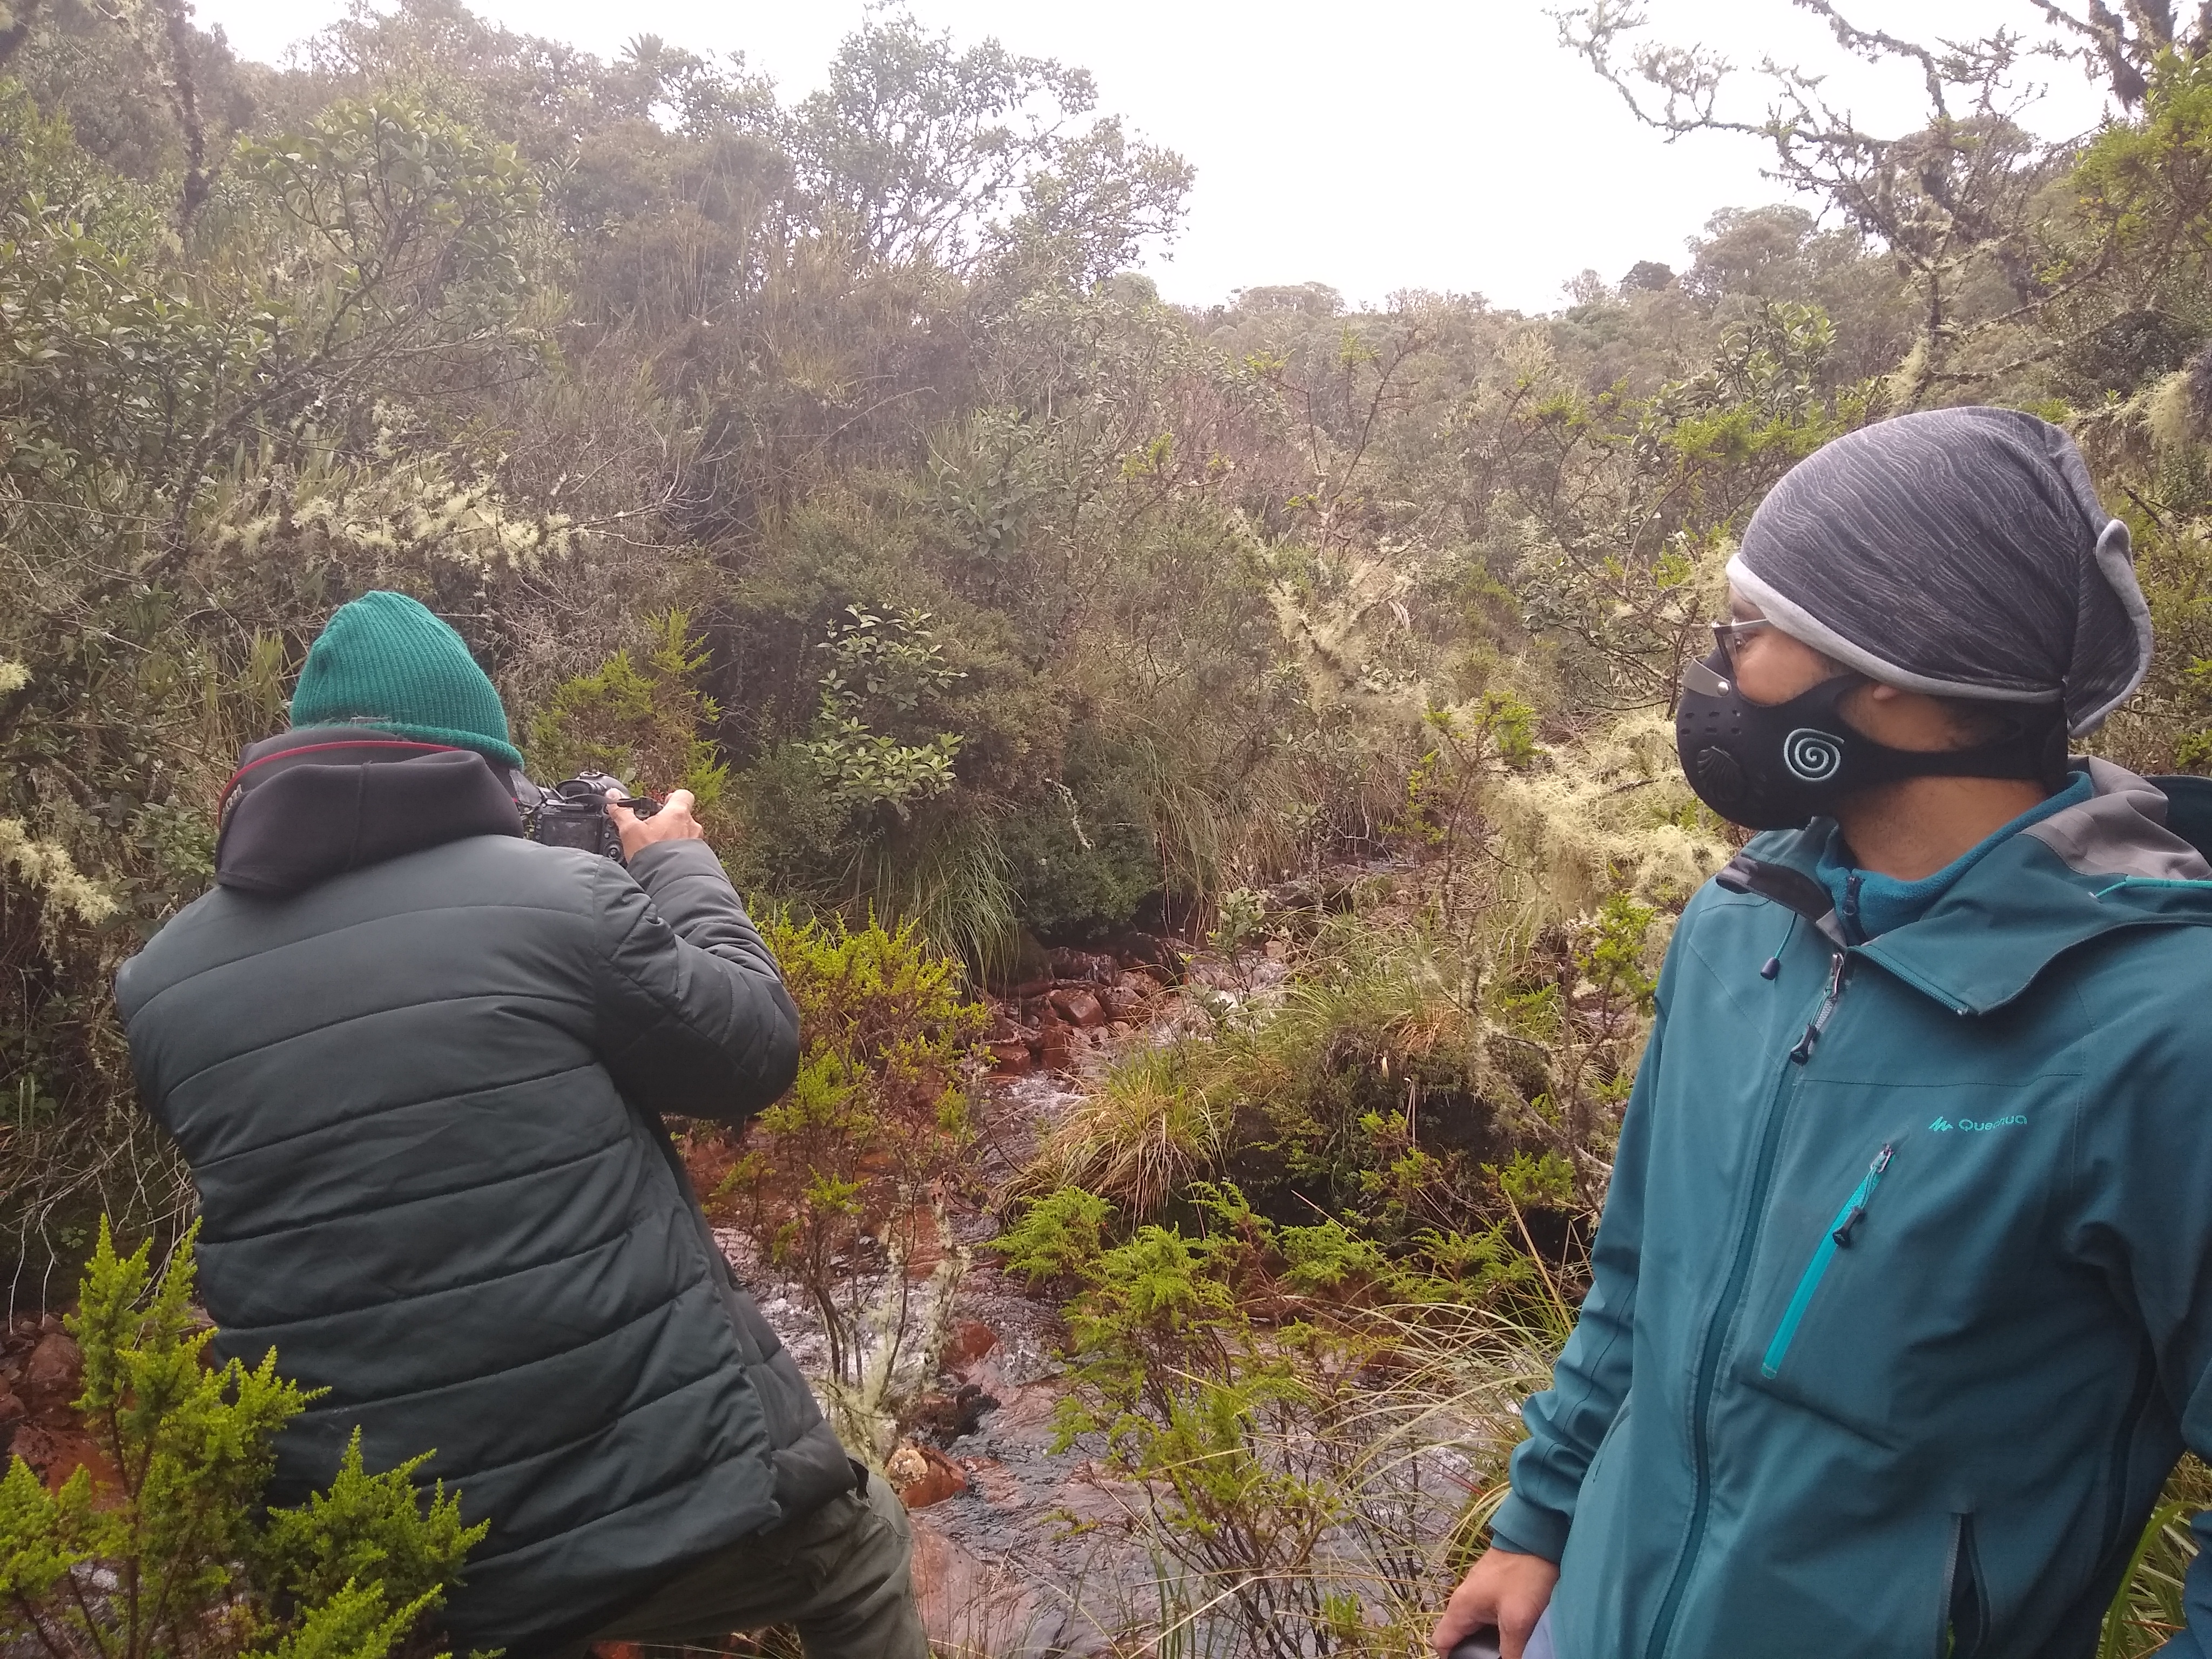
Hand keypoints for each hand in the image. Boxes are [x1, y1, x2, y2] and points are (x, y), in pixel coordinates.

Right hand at [608, 787, 704, 861]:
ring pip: (687, 834)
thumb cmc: (653, 856)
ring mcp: (697, 842)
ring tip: (660, 847)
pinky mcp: (699, 857)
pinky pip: (691, 850)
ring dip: (676, 837)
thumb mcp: (630, 831)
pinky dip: (681, 852)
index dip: (673, 797)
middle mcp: (691, 826)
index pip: (683, 795)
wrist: (671, 883)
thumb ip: (622, 812)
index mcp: (677, 814)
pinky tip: (668, 859)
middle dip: (669, 821)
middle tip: (655, 829)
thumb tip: (613, 796)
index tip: (662, 804)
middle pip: (683, 816)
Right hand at [1433, 1547, 1557, 1658]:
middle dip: (1474, 1651)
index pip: (1441, 1642)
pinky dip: (1497, 1626)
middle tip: (1495, 1656)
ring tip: (1508, 1648)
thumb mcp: (1517, 1619)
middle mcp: (1464, 1598)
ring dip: (1489, 1639)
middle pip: (1460, 1635)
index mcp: (1461, 1606)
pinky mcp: (1494, 1584)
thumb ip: (1510, 1650)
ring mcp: (1479, 1589)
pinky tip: (1516, 1630)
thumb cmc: (1524, 1575)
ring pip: (1476, 1625)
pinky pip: (1488, 1613)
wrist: (1539, 1535)